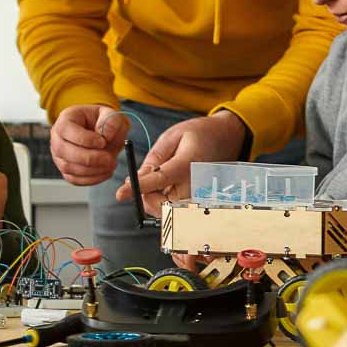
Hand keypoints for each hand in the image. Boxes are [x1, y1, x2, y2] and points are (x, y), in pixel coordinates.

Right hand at [50, 104, 130, 185]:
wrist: (102, 133)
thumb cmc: (103, 122)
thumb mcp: (111, 114)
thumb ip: (112, 121)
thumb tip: (106, 136)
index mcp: (66, 119)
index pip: (67, 130)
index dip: (86, 139)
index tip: (103, 142)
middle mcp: (57, 138)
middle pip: (65, 151)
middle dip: (91, 158)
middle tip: (110, 159)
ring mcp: (58, 155)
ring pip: (68, 167)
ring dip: (92, 170)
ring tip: (111, 165)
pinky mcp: (65, 169)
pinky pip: (74, 179)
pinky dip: (91, 179)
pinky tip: (106, 172)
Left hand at [117, 111, 248, 212]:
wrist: (226, 138)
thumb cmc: (197, 134)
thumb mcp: (171, 137)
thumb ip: (153, 160)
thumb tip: (134, 180)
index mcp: (188, 162)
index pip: (160, 180)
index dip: (138, 188)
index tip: (120, 193)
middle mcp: (196, 182)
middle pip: (164, 205)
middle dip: (146, 199)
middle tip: (139, 184)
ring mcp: (200, 194)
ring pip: (169, 212)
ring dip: (154, 203)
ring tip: (154, 182)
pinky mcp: (200, 200)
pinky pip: (178, 211)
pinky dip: (165, 204)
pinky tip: (165, 189)